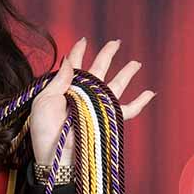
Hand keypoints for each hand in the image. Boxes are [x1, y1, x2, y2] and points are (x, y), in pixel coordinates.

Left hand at [29, 37, 155, 165]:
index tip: (84, 40)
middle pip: (99, 69)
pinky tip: (150, 93)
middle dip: (107, 55)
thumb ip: (59, 80)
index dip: (78, 52)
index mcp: (65, 88)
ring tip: (136, 63)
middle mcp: (83, 95)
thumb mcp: (44, 100)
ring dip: (126, 73)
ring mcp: (96, 106)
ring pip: (115, 85)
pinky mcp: (106, 119)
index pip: (74, 66)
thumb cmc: (45, 129)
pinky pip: (127, 110)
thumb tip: (69, 59)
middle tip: (116, 42)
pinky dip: (140, 102)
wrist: (55, 153)